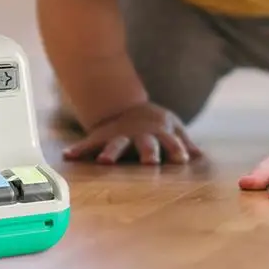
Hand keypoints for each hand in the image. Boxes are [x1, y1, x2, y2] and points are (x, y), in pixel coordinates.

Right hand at [62, 102, 202, 164]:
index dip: (177, 150)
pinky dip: (78, 150)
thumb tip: (200, 156)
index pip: (171, 143)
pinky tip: (68, 156)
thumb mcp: (172, 126)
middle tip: (150, 162)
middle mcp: (140, 135)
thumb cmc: (154, 123)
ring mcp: (120, 136)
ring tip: (104, 162)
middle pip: (146, 144)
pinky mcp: (102, 137)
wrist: (125, 106)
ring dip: (111, 152)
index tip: (182, 160)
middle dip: (148, 152)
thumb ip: (184, 141)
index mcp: (159, 133)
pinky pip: (88, 143)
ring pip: (116, 144)